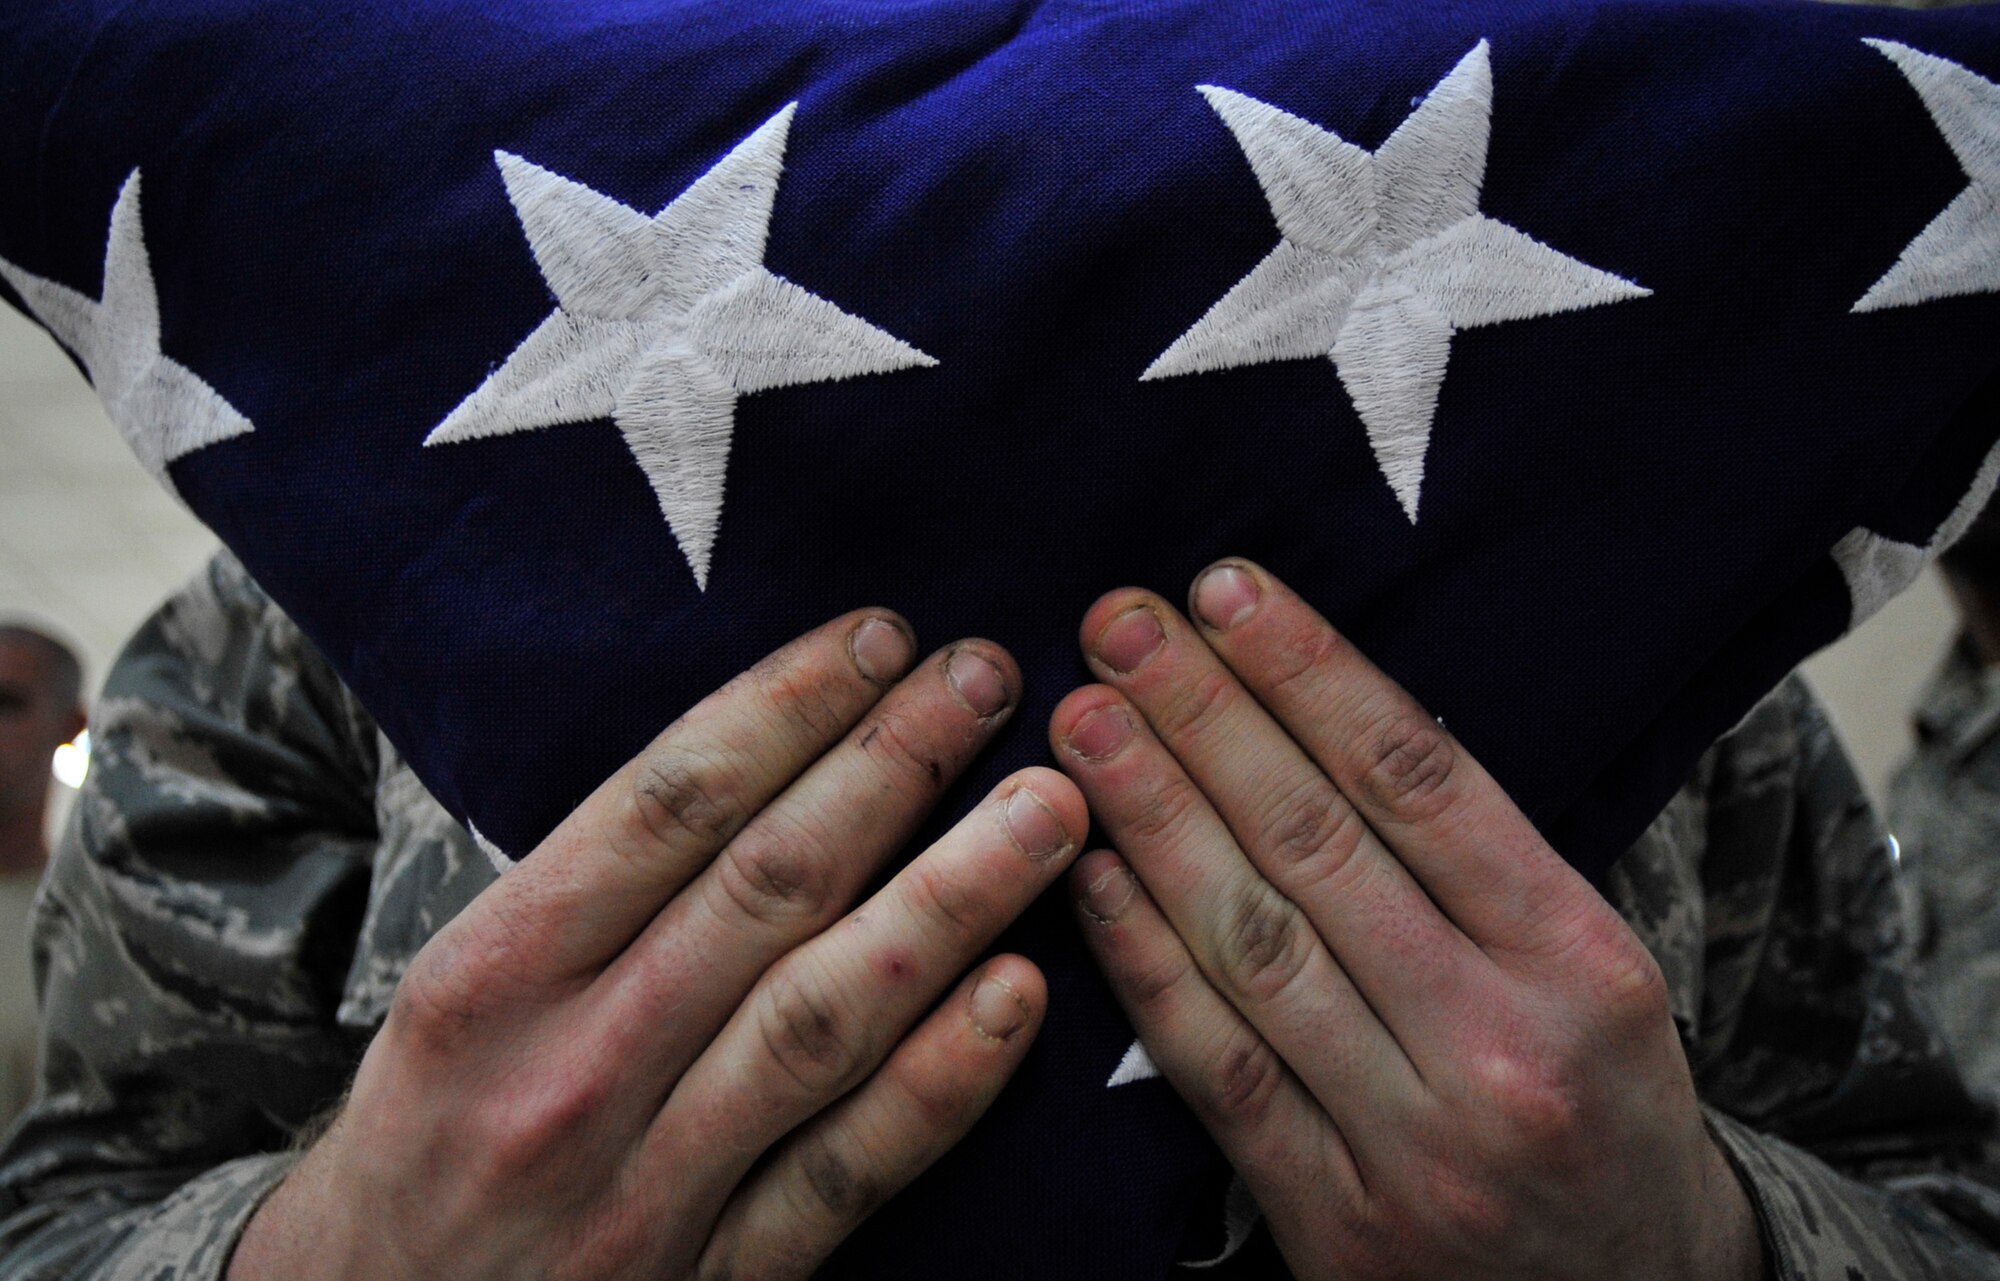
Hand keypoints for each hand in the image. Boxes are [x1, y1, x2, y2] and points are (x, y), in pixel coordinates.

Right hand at [231, 611, 1085, 1280]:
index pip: (665, 804)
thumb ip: (587, 898)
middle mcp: (568, 1069)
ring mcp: (647, 1184)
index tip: (881, 636)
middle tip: (989, 677)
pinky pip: (847, 1170)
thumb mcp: (458, 1000)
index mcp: (492, 975)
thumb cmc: (430, 1143)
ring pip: (823, 1014)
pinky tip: (1019, 996)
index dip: (788, 707)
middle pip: (764, 886)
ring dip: (951, 899)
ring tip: (1047, 811)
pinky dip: (940, 1082)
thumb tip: (754, 760)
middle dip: (892, 767)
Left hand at [1048, 561, 1764, 1280]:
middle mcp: (1500, 1050)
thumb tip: (1323, 709)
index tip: (1223, 589)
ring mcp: (1411, 1145)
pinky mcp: (1331, 1222)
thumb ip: (1481, 864)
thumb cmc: (1600, 1108)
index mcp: (1584, 965)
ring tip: (1082, 720)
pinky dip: (1143, 961)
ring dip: (1152, 818)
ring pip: (1253, 945)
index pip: (1422, 782)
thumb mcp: (1597, 974)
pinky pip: (1215, 1068)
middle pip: (1319, 847)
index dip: (1310, 673)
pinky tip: (1089, 870)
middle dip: (1204, 719)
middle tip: (1113, 623)